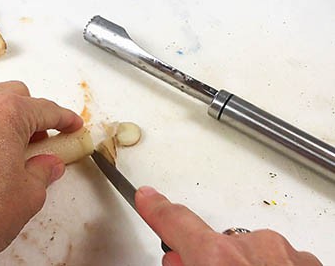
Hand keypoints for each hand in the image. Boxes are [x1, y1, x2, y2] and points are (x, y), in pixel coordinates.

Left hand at [0, 81, 82, 264]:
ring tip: (3, 148)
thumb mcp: (27, 196)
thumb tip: (48, 164)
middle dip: (30, 113)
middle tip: (38, 141)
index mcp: (5, 114)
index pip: (45, 108)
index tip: (71, 125)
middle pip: (12, 95)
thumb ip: (43, 172)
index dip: (64, 118)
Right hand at [135, 186, 321, 265]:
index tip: (148, 198)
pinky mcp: (309, 265)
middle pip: (216, 242)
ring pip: (251, 252)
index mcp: (219, 261)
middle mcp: (256, 249)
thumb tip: (179, 263)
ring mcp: (287, 256)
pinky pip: (279, 260)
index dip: (157, 209)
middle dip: (205, 258)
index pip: (176, 221)